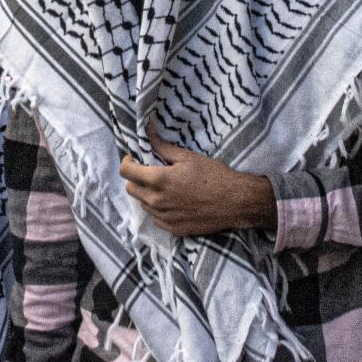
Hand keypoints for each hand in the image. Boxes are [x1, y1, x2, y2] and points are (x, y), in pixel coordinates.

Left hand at [120, 132, 276, 237]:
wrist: (235, 202)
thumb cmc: (214, 175)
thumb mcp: (189, 157)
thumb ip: (164, 146)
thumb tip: (148, 131)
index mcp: (159, 180)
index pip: (126, 172)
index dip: (127, 161)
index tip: (136, 157)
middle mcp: (156, 201)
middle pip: (131, 189)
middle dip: (136, 177)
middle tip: (151, 170)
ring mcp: (163, 218)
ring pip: (142, 204)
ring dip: (147, 193)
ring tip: (165, 186)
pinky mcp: (172, 229)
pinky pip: (155, 217)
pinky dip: (159, 208)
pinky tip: (174, 201)